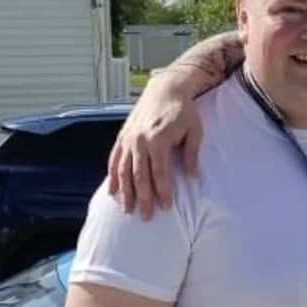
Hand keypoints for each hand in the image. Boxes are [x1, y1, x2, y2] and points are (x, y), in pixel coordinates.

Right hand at [108, 78, 205, 217]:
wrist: (165, 89)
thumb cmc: (183, 111)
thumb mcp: (195, 132)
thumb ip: (192, 156)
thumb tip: (194, 179)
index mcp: (158, 140)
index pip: (159, 173)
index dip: (162, 192)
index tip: (166, 207)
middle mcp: (139, 140)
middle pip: (139, 176)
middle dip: (142, 198)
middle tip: (145, 217)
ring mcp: (128, 139)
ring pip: (123, 170)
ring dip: (125, 192)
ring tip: (126, 210)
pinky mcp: (122, 136)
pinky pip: (114, 159)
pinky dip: (112, 176)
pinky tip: (112, 191)